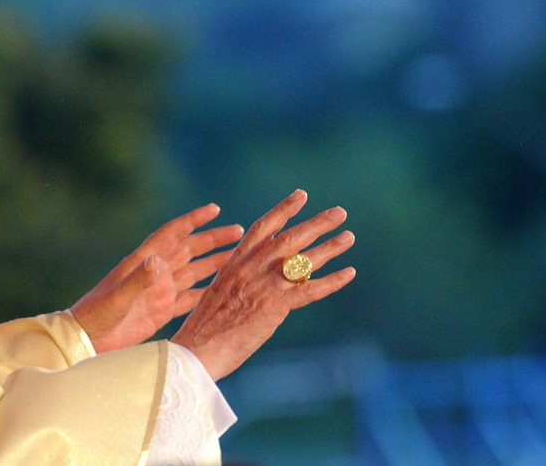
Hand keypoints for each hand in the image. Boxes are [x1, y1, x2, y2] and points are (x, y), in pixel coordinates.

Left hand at [70, 204, 242, 353]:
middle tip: (239, 232)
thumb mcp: (117, 297)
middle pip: (190, 250)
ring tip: (237, 255)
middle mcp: (156, 272)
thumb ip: (139, 280)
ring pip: (194, 272)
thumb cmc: (96, 314)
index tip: (214, 209)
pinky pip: (190, 297)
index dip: (193, 220)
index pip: (173, 234)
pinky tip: (223, 288)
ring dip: (214, 262)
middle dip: (213, 239)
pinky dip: (207, 291)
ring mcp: (160, 291)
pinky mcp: (162, 310)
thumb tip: (158, 261)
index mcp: (144, 261)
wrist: (87, 340)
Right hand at [171, 190, 355, 380]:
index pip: (263, 227)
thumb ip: (242, 280)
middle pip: (290, 238)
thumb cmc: (205, 328)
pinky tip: (349, 273)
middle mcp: (251, 268)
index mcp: (235, 262)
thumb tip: (263, 278)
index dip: (284, 210)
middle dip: (317, 223)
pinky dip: (332, 281)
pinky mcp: (274, 307)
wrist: (197, 349)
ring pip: (303, 260)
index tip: (301, 196)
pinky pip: (309, 290)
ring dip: (329, 247)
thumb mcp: (219, 292)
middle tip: (340, 212)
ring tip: (348, 236)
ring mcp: (263, 286)